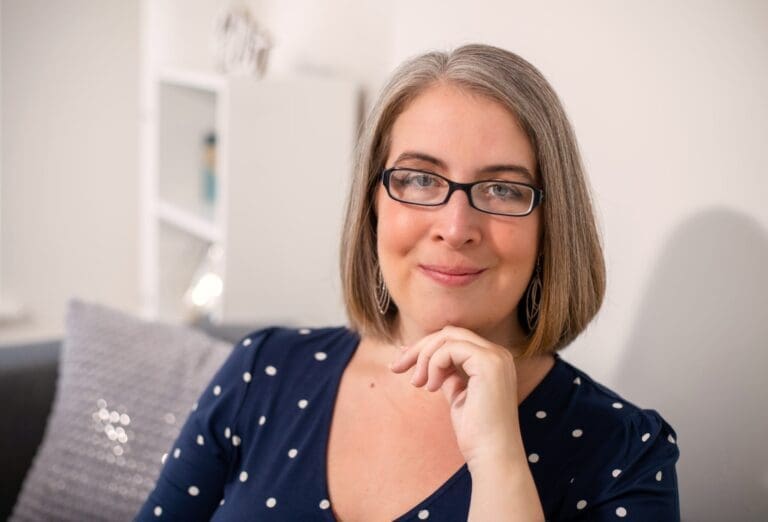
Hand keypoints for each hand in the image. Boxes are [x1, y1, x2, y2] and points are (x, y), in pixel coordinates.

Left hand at [389, 326, 524, 468]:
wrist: (492, 455)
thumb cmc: (476, 433)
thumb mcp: (458, 396)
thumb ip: (448, 376)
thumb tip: (425, 360)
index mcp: (493, 361)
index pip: (454, 340)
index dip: (426, 347)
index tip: (402, 361)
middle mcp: (498, 354)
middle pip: (449, 333)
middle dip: (419, 348)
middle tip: (397, 368)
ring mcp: (495, 357)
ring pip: (447, 337)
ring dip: (423, 358)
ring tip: (417, 383)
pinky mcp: (488, 363)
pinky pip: (449, 349)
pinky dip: (433, 365)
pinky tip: (432, 387)